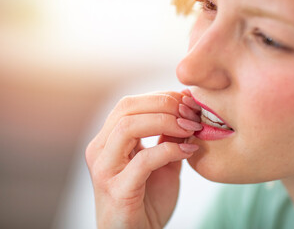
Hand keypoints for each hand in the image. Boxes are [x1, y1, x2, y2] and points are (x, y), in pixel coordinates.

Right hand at [85, 91, 201, 228]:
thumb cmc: (148, 199)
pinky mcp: (117, 189)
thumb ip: (169, 137)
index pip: (130, 104)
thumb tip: (184, 110)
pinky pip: (143, 160)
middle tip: (191, 113)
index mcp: (108, 140)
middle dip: (164, 104)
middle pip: (127, 108)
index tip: (188, 101)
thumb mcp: (162, 161)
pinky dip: (169, 150)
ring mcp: (105, 169)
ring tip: (190, 128)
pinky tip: (188, 150)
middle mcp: (100, 150)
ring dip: (165, 122)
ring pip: (128, 127)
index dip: (161, 97)